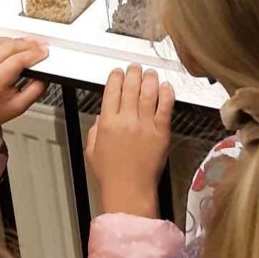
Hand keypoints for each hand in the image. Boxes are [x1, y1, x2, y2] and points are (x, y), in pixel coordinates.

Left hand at [0, 37, 45, 128]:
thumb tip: (44, 76)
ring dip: (13, 41)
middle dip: (28, 44)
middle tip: (38, 46)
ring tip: (23, 46)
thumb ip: (35, 91)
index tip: (43, 52)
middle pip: (10, 45)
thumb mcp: (17, 107)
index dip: (35, 53)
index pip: (19, 59)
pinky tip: (1, 47)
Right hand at [87, 65, 175, 218]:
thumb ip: (94, 131)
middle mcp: (126, 121)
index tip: (118, 73)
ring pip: (148, 93)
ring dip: (149, 79)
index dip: (115, 77)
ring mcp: (145, 125)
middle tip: (135, 67)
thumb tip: (101, 118)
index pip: (111, 91)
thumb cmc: (111, 175)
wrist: (129, 190)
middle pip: (130, 87)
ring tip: (150, 73)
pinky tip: (166, 87)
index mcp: (108, 123)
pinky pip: (165, 107)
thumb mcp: (91, 151)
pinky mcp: (161, 132)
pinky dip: (166, 94)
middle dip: (133, 73)